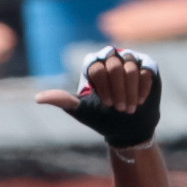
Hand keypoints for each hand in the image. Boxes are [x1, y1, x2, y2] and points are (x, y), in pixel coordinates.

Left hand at [36, 47, 160, 148]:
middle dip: (117, 90)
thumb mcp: (81, 111)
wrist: (127, 127)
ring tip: (129, 108)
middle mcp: (111, 58)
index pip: (97, 67)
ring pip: (130, 67)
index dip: (103, 87)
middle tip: (119, 108)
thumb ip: (62, 101)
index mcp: (94, 65)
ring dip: (130, 90)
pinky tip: (139, 101)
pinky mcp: (147, 66)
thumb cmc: (102, 118)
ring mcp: (130, 60)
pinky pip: (145, 71)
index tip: (106, 104)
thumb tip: (38, 98)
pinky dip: (142, 88)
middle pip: (114, 65)